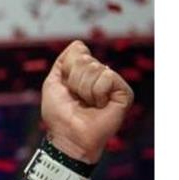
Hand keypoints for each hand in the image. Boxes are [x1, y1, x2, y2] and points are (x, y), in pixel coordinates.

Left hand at [40, 40, 133, 162]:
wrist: (68, 135)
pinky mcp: (125, 93)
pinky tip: (100, 105)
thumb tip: (79, 44)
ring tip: (88, 104)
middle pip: (85, 59)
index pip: (78, 51)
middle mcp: (101, 76)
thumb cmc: (59, 114)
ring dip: (85, 89)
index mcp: (85, 73)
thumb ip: (64, 62)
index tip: (66, 88)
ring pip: (96, 68)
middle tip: (77, 99)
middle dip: (75, 81)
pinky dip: (97, 92)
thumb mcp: (53, 83)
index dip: (67, 69)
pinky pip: (108, 77)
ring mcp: (113, 84)